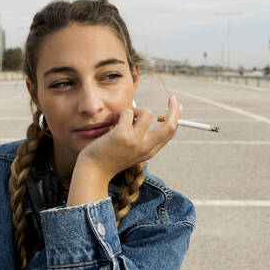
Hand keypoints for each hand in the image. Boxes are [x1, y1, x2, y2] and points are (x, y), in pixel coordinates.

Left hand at [66, 95, 181, 205]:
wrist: (93, 171)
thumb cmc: (107, 158)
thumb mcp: (129, 150)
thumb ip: (139, 137)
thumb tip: (145, 115)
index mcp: (148, 151)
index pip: (169, 133)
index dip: (175, 117)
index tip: (176, 106)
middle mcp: (145, 147)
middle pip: (169, 126)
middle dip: (174, 109)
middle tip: (173, 98)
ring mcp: (134, 141)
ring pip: (146, 113)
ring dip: (134, 109)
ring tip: (121, 117)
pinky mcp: (122, 135)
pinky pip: (127, 112)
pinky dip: (119, 112)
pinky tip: (111, 120)